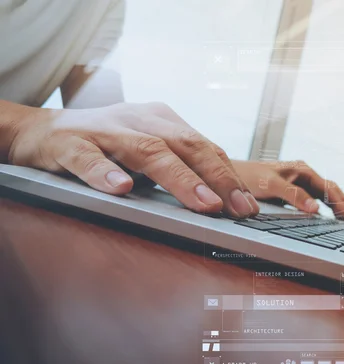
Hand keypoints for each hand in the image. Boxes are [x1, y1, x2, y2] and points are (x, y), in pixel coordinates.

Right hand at [5, 102, 259, 217]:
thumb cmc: (106, 146)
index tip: (249, 205)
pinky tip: (123, 189)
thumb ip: (179, 165)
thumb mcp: (148, 149)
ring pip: (147, 151)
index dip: (229, 176)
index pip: (204, 147)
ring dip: (179, 179)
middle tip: (239, 209)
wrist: (40, 131)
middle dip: (218, 178)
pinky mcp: (69, 143)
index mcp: (162, 121)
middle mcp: (139, 121)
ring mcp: (105, 130)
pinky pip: (88, 158)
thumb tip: (221, 198)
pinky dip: (105, 173)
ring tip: (204, 204)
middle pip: (186, 146)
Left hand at [231, 160, 343, 221]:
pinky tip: (321, 221)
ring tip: (342, 223)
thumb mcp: (271, 184)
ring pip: (320, 197)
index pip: (329, 187)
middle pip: (328, 191)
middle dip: (341, 205)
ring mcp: (295, 185)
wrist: (226, 178)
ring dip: (332, 208)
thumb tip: (316, 209)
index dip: (341, 202)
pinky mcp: (287, 195)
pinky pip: (308, 203)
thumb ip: (293, 195)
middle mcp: (301, 176)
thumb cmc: (248, 176)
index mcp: (302, 170)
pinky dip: (319, 211)